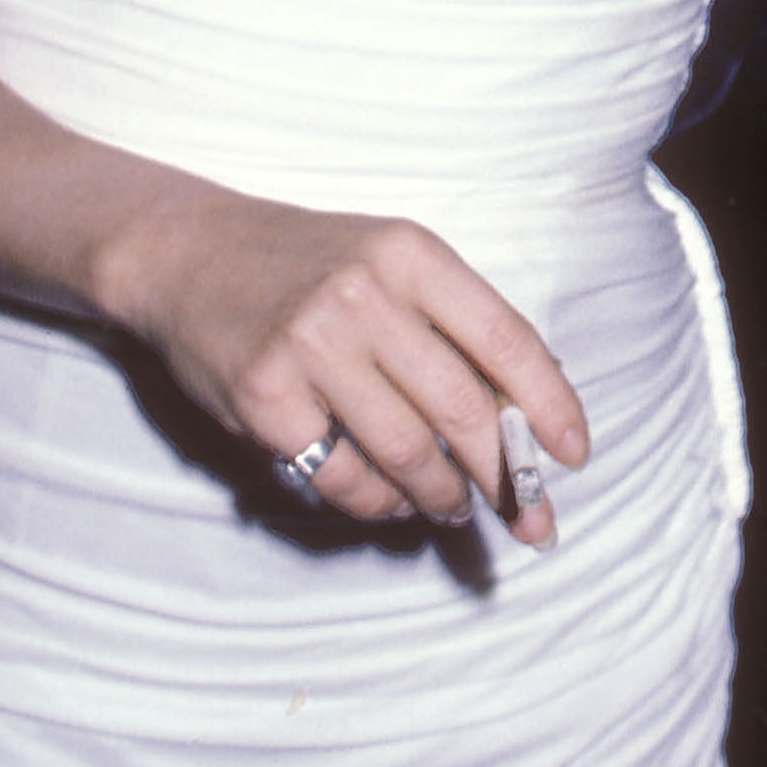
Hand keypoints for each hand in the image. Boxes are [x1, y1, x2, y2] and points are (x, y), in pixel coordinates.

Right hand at [103, 191, 588, 548]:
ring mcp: (311, 346)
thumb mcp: (394, 262)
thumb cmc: (313, 263)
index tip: (575, 453)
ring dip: (443, 494)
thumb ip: (456, 324)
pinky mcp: (265, 397)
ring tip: (453, 507)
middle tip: (526, 514)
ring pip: (408, 450)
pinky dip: (377, 502)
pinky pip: (341, 475)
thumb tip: (528, 413)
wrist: (192, 252)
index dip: (551, 405)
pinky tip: (392, 500)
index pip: (507, 340)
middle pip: (463, 408)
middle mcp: (366, 294)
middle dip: (504, 474)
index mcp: (414, 254)